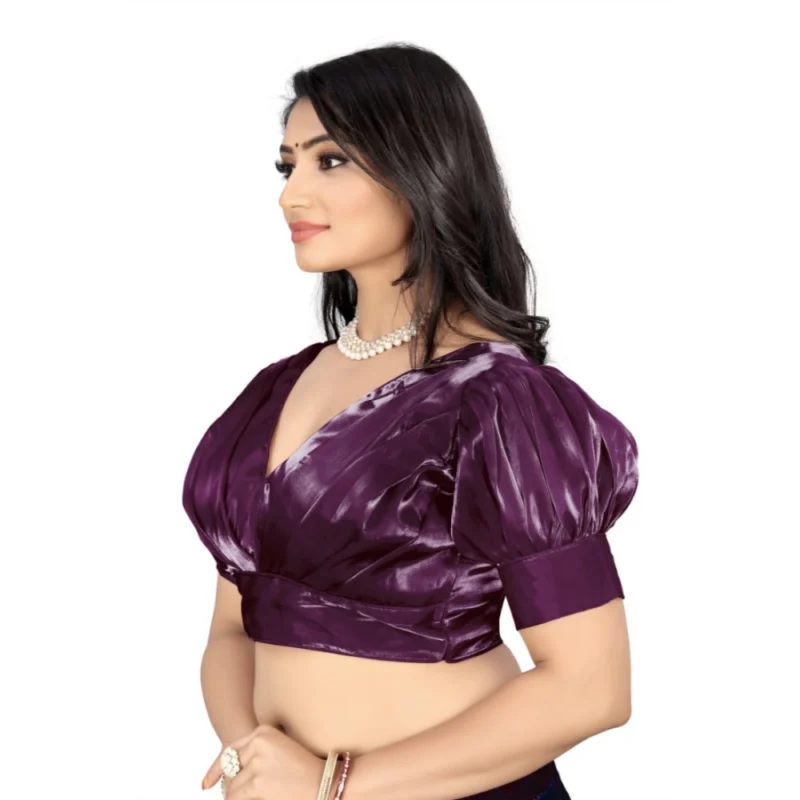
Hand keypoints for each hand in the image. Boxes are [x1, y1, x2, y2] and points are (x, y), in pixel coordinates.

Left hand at [202, 723, 326, 798]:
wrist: (327, 784)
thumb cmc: (305, 772)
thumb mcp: (279, 753)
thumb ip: (255, 756)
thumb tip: (225, 778)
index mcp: (263, 732)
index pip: (230, 751)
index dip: (215, 770)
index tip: (205, 784)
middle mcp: (258, 742)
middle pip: (230, 772)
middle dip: (234, 789)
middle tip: (252, 793)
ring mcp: (257, 762)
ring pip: (232, 789)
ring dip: (241, 798)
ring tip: (263, 795)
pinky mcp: (257, 782)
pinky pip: (237, 799)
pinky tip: (261, 798)